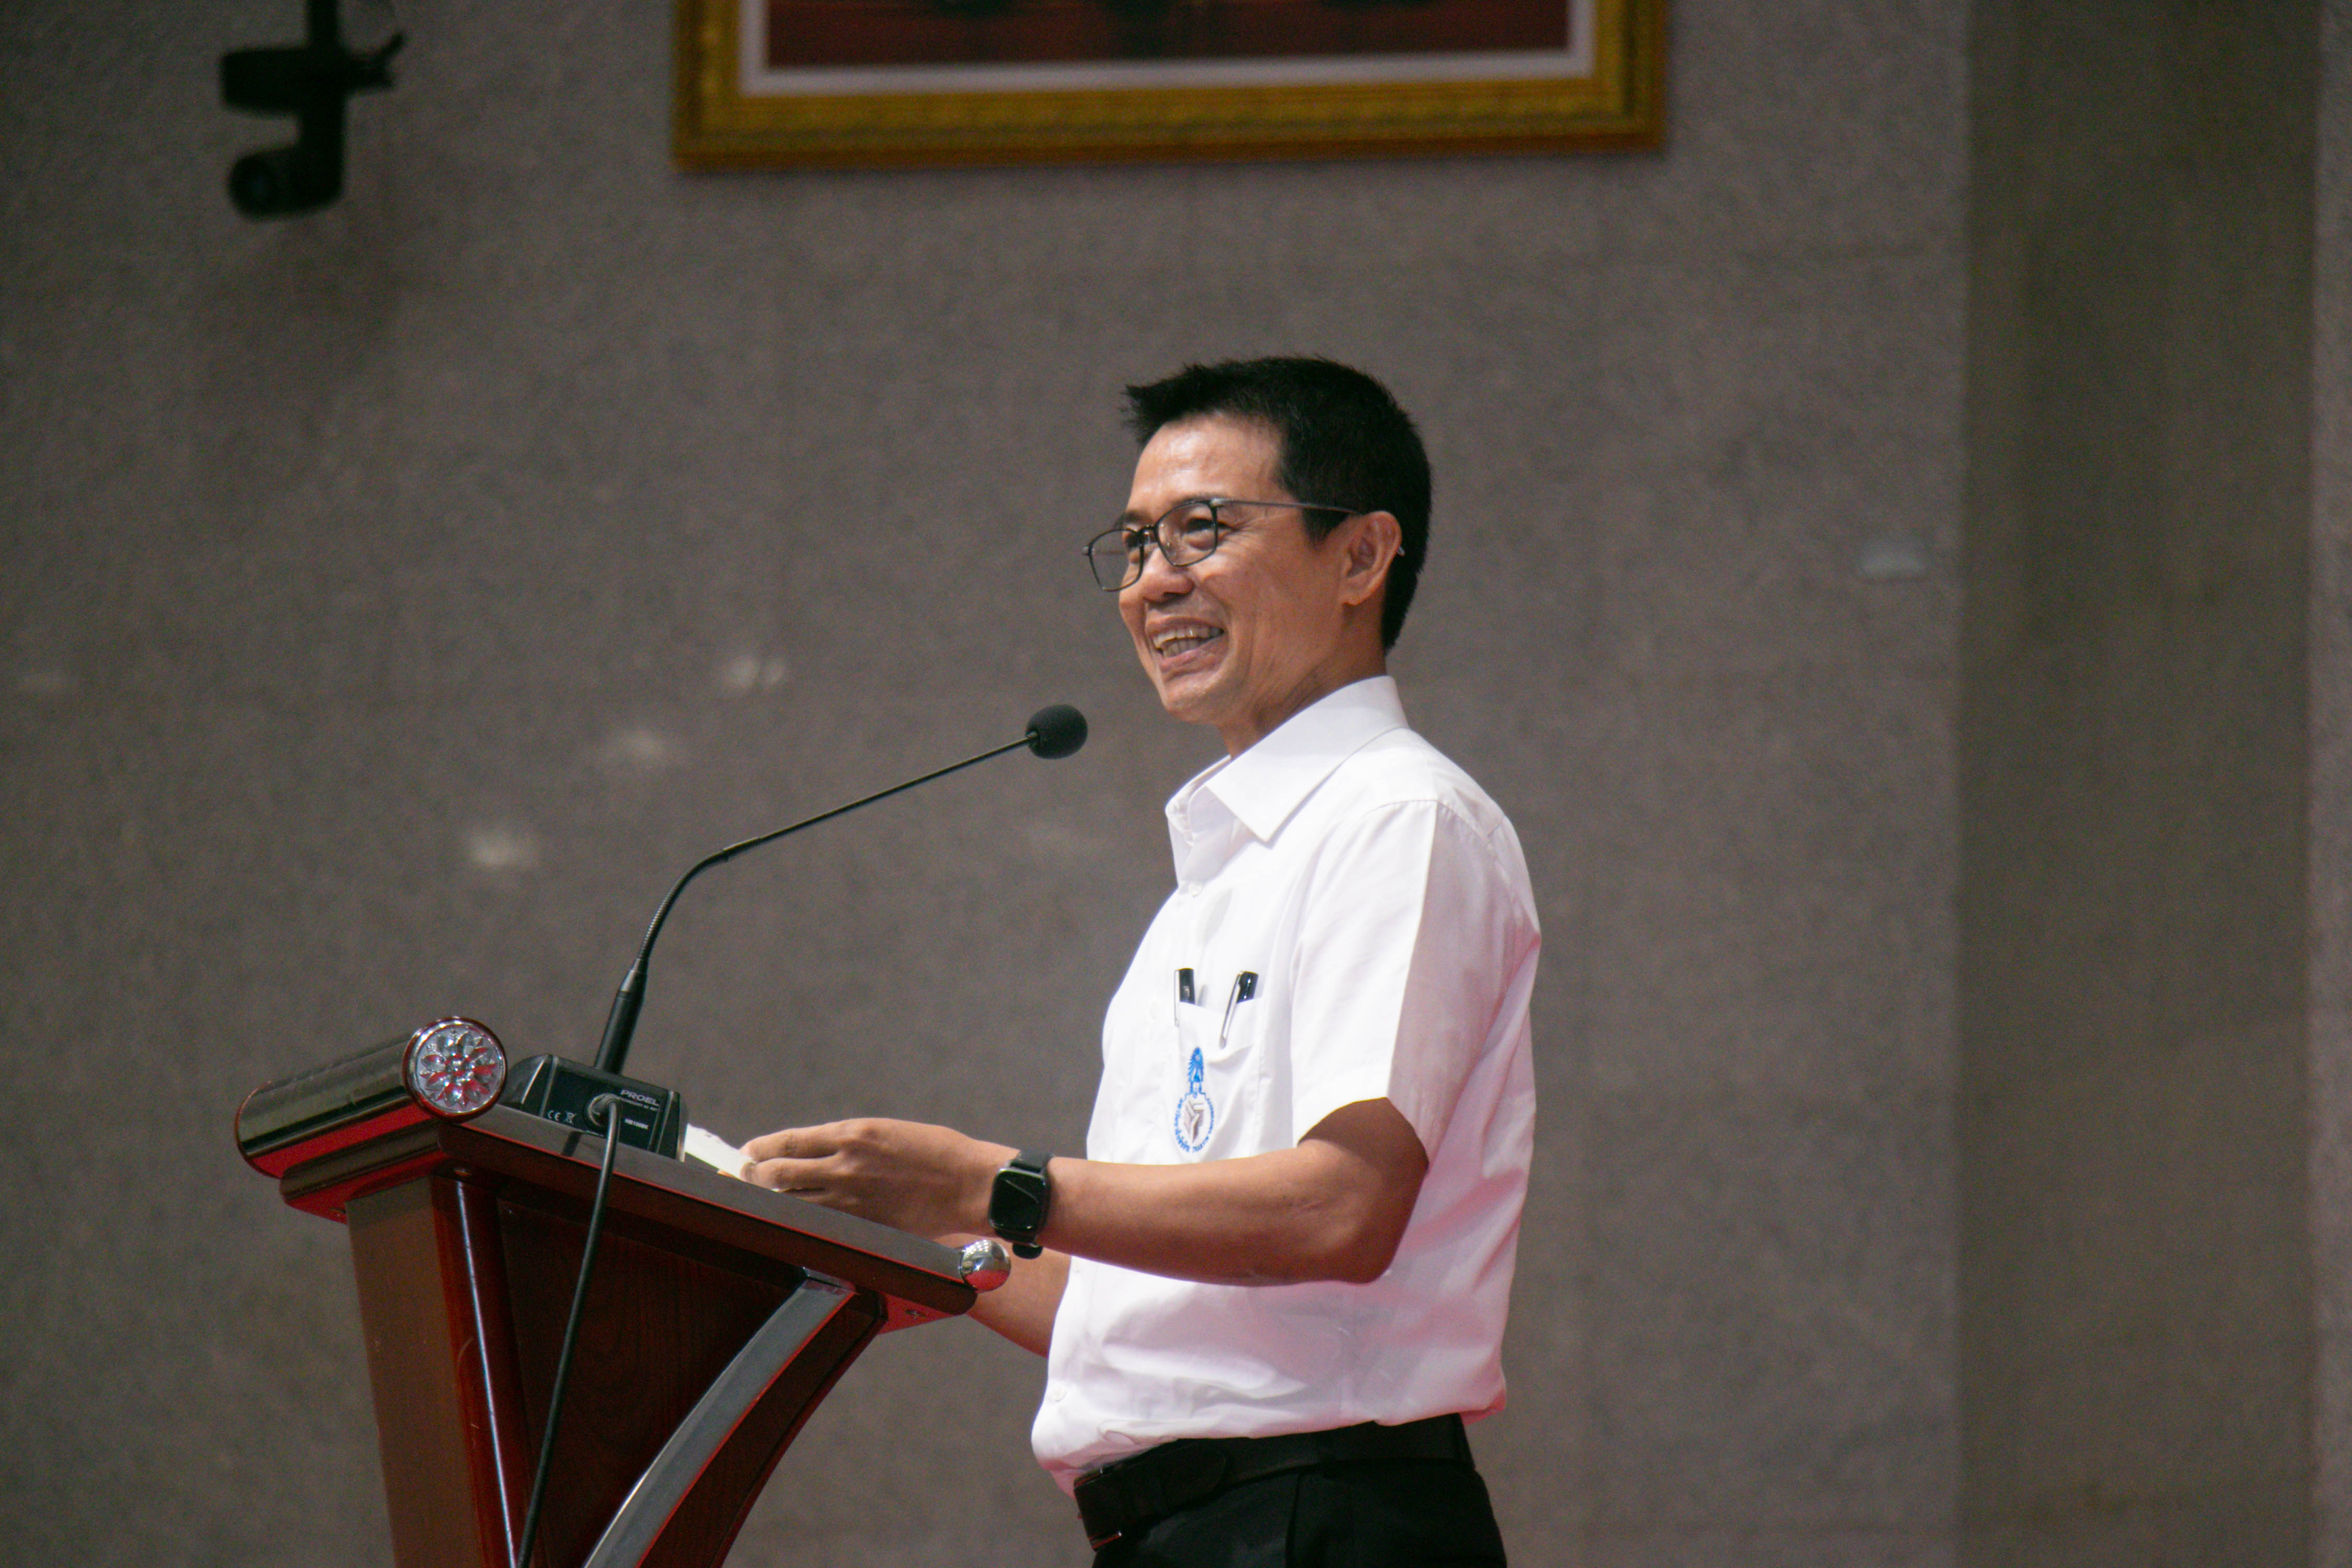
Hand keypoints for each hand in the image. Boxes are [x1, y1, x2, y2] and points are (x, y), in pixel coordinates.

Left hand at [741, 1118, 1010, 1239]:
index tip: (746, 1154)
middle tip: (742, 1180)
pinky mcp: (864, 1224)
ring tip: (758, 1201)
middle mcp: (844, 1164)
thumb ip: (848, 1143)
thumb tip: (811, 1154)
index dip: (759, 1150)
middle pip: (777, 1174)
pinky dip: (800, 1222)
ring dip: (769, 1202)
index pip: (787, 1143)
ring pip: (791, 1203)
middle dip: (752, 1177)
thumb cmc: (935, 1152)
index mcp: (852, 1134)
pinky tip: (792, 1222)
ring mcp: (852, 1199)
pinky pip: (819, 1224)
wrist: (970, 1182)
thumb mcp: (886, 1132)